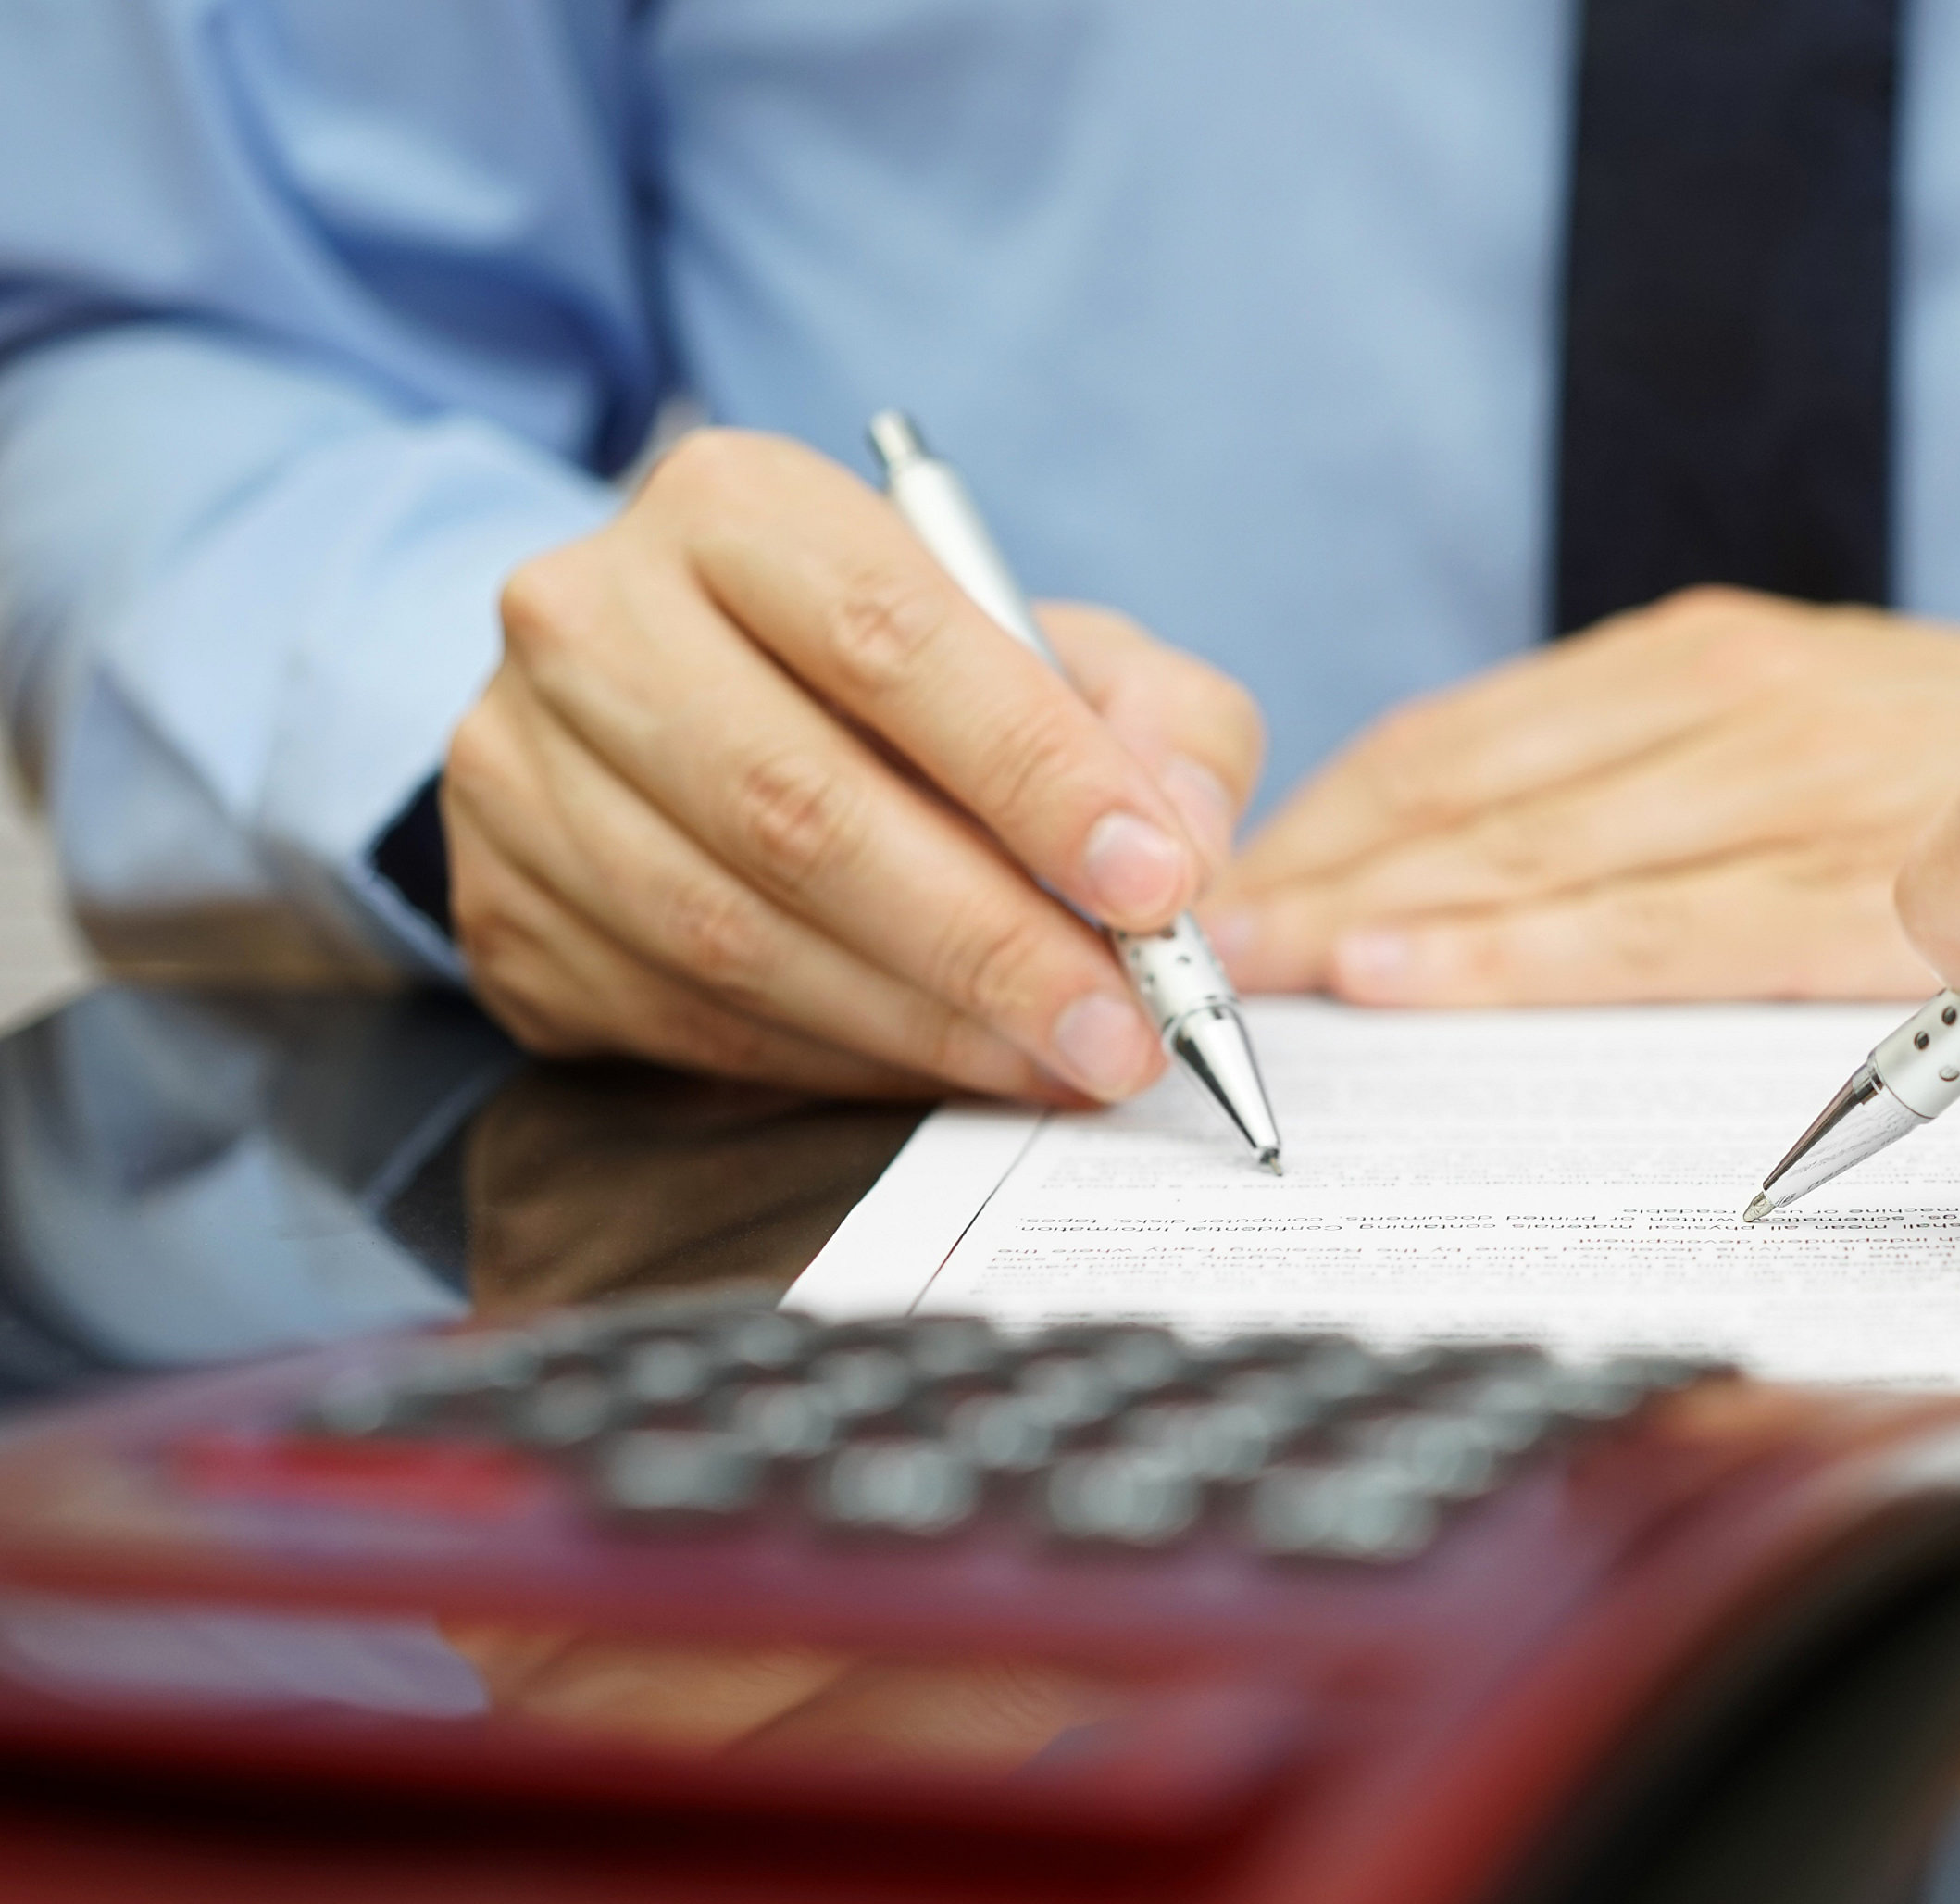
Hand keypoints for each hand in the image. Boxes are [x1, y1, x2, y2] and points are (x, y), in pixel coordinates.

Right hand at [443, 430, 1266, 1100]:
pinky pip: (682, 1016)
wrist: (683, 707)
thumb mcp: (1059, 650)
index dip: (1032, 773)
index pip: (890, 637)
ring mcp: (521, 767)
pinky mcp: (502, 907)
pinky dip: (838, 1062)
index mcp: (734, 508)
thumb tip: (1187, 849)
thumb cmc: (913, 683)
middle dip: (989, 941)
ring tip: (1060, 1067)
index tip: (1156, 889)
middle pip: (799, 804)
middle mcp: (590, 617)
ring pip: (731, 930)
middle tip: (1124, 1032)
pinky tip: (945, 1069)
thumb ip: (1159, 722)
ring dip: (921, 1024)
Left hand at [1218, 588, 1959, 1003]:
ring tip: (1258, 974)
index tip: (1224, 882)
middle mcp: (1744, 701)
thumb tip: (1469, 867)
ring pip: (1543, 857)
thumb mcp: (1814, 728)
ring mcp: (1806, 789)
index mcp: (1713, 656)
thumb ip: (1659, 775)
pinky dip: (1519, 956)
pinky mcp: (1872, 890)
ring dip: (1380, 919)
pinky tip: (1411, 981)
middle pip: (1477, 796)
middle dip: (1321, 876)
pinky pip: (1660, 929)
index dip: (1330, 817)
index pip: (1467, 738)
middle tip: (1186, 942)